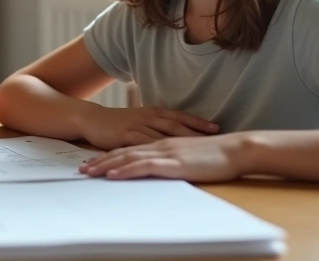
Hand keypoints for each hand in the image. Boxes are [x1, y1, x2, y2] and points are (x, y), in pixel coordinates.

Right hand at [78, 105, 218, 149]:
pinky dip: (156, 151)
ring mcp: (137, 125)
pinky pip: (142, 144)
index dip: (198, 122)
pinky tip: (165, 157)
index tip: (217, 127)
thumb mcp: (139, 122)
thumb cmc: (117, 123)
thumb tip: (174, 139)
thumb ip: (156, 129)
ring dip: (180, 140)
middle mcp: (148, 117)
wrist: (91, 119)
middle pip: (176, 124)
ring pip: (162, 133)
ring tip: (196, 149)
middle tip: (215, 136)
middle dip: (196, 130)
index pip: (180, 117)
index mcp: (153, 113)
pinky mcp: (125, 135)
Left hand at [79, 132, 250, 182]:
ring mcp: (166, 152)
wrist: (237, 149)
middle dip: (101, 160)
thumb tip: (164, 170)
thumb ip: (175, 161)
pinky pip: (144, 166)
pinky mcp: (173, 163)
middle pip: (124, 152)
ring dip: (106, 165)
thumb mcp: (190, 157)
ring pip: (128, 157)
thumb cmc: (218, 156)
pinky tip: (113, 175)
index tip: (95, 162)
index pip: (132, 149)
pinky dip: (126, 169)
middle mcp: (160, 145)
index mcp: (164, 143)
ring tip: (89, 172)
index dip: (112, 155)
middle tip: (82, 168)